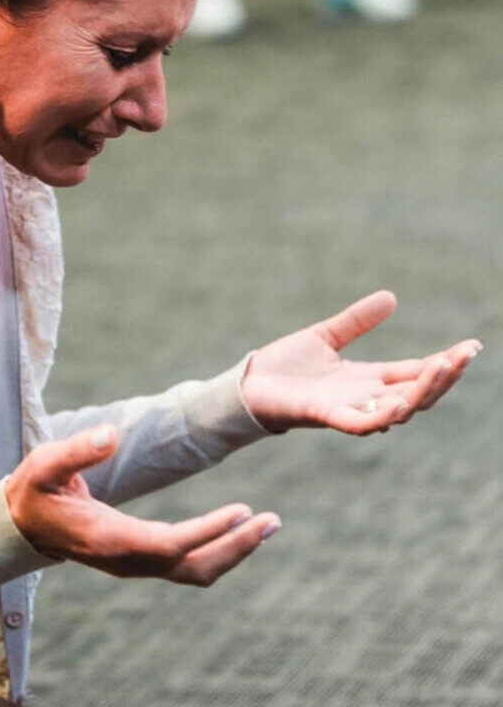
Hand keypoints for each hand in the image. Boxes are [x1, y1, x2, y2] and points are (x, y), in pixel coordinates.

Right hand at [6, 425, 280, 585]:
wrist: (19, 525)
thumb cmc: (33, 491)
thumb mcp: (45, 464)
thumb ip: (77, 450)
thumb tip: (111, 433)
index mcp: (108, 540)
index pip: (169, 545)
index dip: (208, 531)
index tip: (242, 511)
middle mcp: (126, 561)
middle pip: (191, 566)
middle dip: (235, 546)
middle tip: (273, 521)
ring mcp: (133, 565)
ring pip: (192, 571)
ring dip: (232, 552)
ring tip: (266, 525)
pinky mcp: (137, 559)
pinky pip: (184, 564)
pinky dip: (214, 550)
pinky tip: (235, 530)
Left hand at [240, 290, 481, 434]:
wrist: (248, 384)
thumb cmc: (285, 367)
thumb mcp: (326, 336)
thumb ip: (357, 321)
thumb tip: (391, 297)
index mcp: (368, 379)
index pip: (416, 372)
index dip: (444, 362)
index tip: (472, 346)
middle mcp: (364, 398)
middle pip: (416, 393)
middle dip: (444, 377)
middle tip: (467, 355)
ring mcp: (347, 410)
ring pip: (397, 409)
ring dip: (422, 391)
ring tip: (443, 367)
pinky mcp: (324, 416)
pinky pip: (358, 423)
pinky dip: (379, 417)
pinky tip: (399, 406)